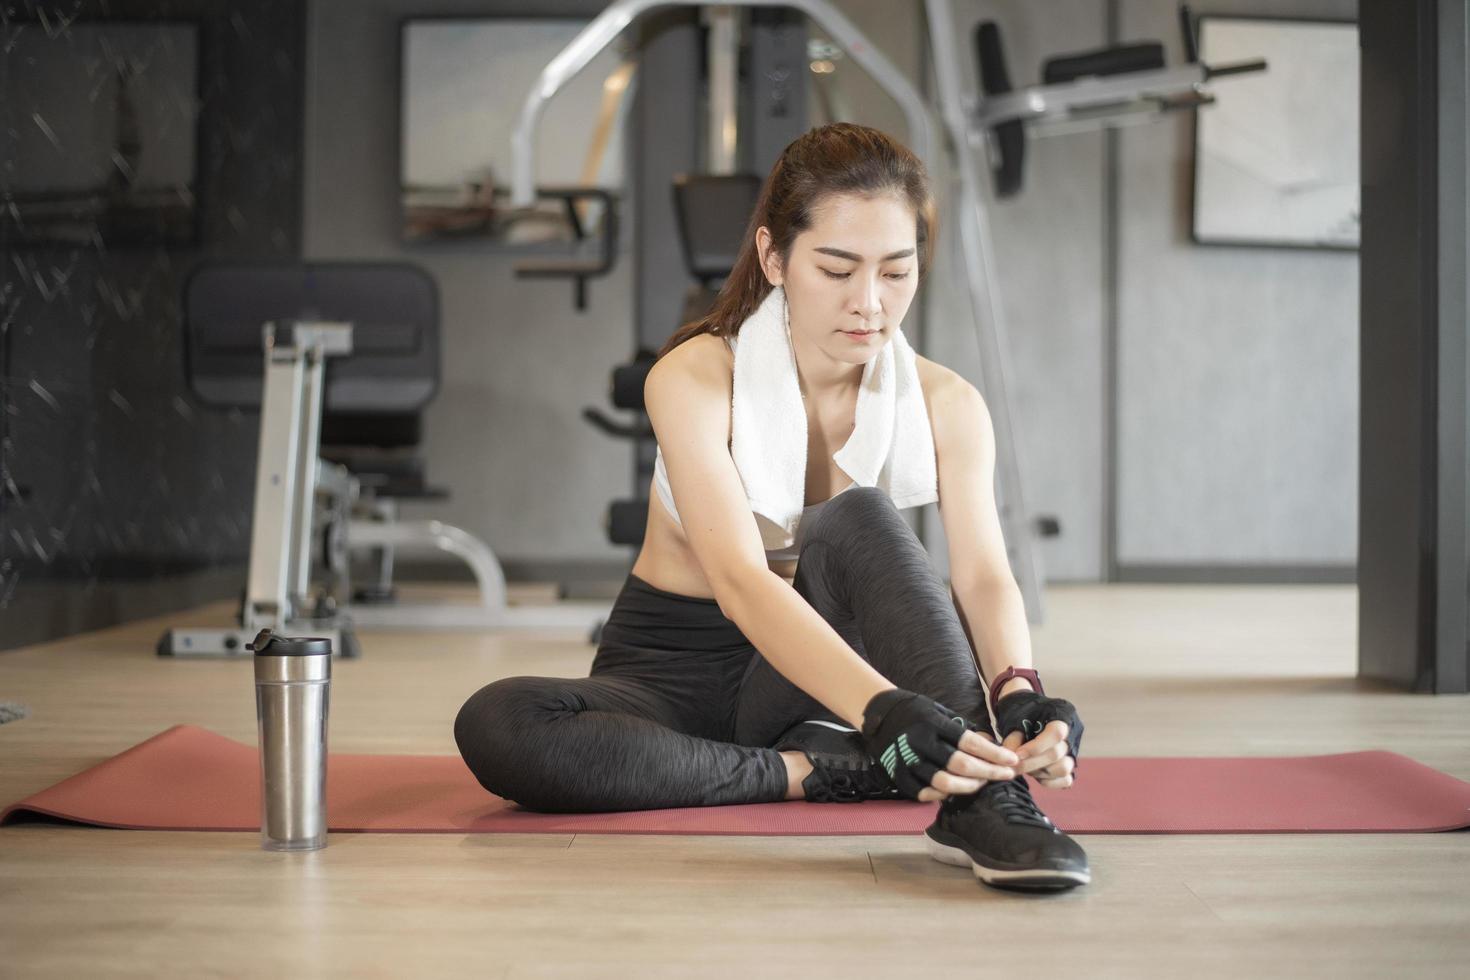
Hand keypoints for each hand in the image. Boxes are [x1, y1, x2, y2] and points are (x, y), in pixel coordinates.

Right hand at [859, 688, 1020, 803]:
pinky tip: (956, 790)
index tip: (1012, 760)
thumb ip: (963, 729)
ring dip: (969, 787)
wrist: (879, 713)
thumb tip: (991, 744)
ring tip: (982, 783)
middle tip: (1006, 775)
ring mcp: (907, 761)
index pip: (970, 742)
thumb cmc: (915, 711)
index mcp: (932, 724)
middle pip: (960, 765)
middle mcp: (920, 743)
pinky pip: (925, 793)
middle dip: (988, 772)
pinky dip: (943, 795)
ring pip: (944, 783)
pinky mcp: (898, 775)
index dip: (994, 754)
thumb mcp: (939, 710)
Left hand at [1003, 722, 1074, 788]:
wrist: (1027, 718)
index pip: (1056, 734)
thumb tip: (1013, 759)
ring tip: (1025, 767)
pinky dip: (1049, 781)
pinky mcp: (1068, 767)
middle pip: (1055, 754)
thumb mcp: (1015, 720)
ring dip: (1040, 772)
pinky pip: (1066, 780)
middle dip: (1030, 763)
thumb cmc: (1021, 716)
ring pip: (1064, 769)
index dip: (1036, 747)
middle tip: (1014, 764)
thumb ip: (1014, 739)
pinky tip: (1035, 775)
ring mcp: (1071, 753)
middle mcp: (1069, 736)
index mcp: (1059, 717)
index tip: (1018, 755)